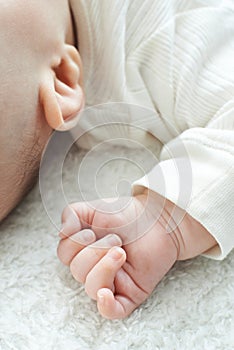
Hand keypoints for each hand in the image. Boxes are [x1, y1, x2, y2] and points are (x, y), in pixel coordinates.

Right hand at [57, 191, 216, 318]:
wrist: (157, 218)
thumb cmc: (125, 214)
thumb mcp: (92, 208)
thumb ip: (71, 214)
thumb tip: (61, 234)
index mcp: (83, 249)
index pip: (65, 255)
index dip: (74, 243)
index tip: (91, 231)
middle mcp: (94, 268)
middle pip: (77, 272)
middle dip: (94, 251)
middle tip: (115, 239)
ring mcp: (112, 282)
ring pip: (92, 288)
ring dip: (104, 267)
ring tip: (121, 252)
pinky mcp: (130, 293)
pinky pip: (112, 312)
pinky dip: (105, 306)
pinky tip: (105, 294)